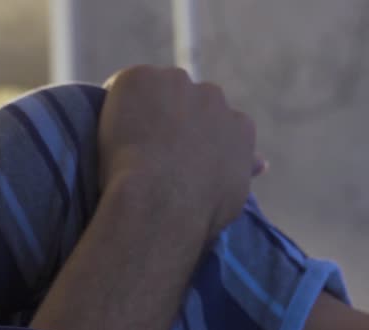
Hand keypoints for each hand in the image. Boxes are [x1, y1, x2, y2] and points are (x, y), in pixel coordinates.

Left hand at [99, 65, 259, 239]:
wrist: (159, 200)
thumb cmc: (199, 211)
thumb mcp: (233, 195)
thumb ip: (243, 170)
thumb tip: (260, 162)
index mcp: (240, 126)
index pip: (221, 124)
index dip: (199, 139)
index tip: (183, 156)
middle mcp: (214, 97)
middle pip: (191, 100)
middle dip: (175, 118)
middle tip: (153, 148)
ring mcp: (176, 84)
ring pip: (159, 89)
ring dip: (147, 107)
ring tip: (128, 141)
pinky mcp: (141, 79)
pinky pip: (124, 86)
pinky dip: (114, 103)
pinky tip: (108, 130)